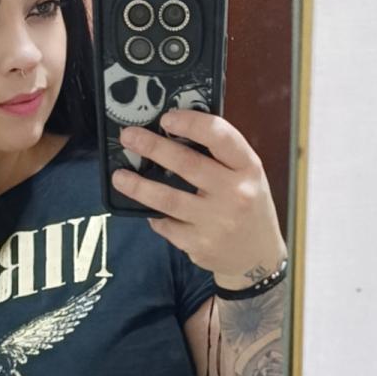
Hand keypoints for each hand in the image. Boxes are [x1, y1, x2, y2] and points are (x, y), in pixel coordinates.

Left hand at [112, 110, 285, 284]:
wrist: (257, 257)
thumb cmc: (248, 206)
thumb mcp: (246, 175)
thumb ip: (220, 155)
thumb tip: (172, 131)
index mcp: (248, 168)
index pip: (220, 137)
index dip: (191, 124)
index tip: (165, 119)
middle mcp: (235, 193)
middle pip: (187, 164)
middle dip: (153, 147)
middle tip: (128, 136)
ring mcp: (216, 222)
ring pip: (168, 199)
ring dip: (138, 186)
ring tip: (119, 176)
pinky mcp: (199, 245)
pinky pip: (166, 225)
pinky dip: (154, 215)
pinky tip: (147, 207)